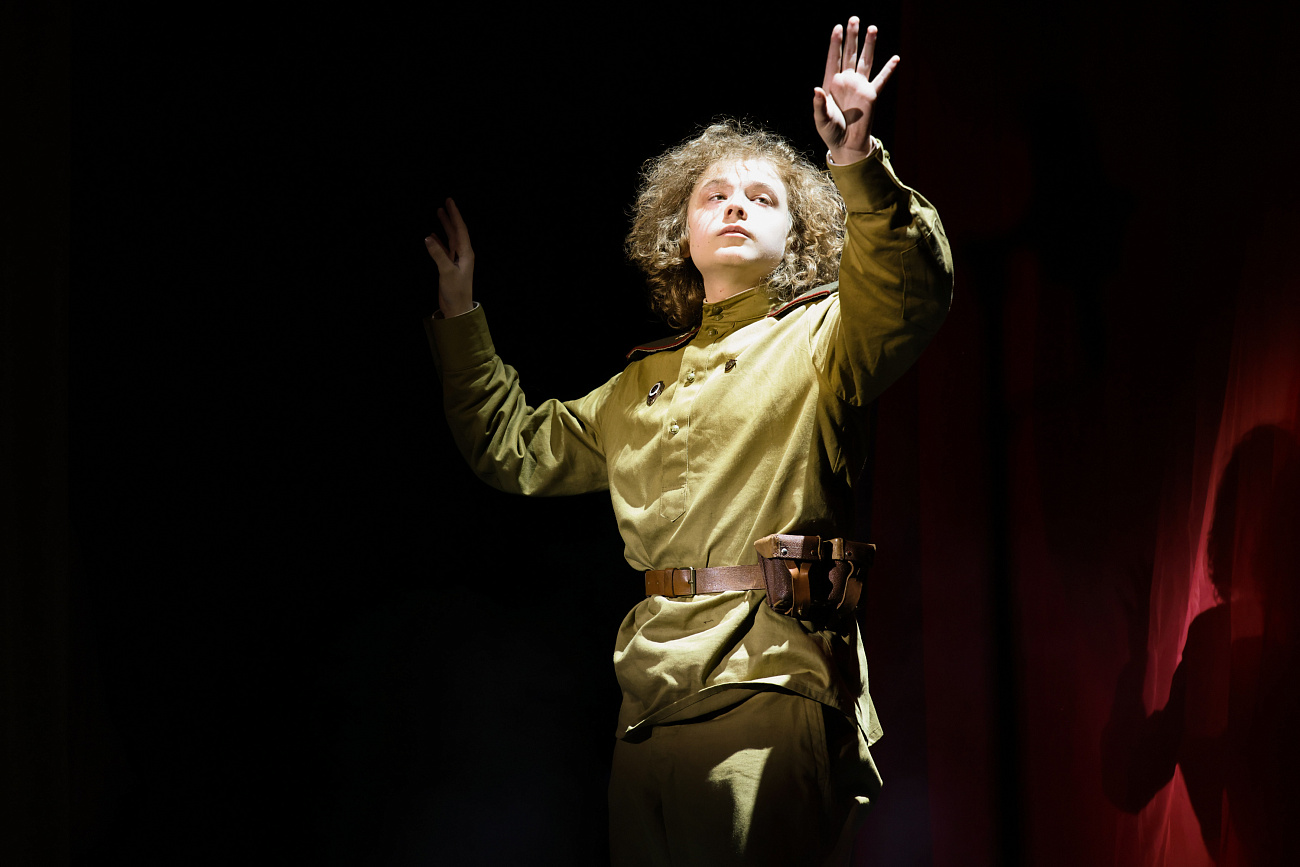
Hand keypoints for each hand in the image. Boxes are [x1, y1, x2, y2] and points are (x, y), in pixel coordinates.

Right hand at [425, 198, 474, 316]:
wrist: (457, 309)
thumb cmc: (456, 293)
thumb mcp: (446, 272)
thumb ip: (438, 254)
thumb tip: (428, 238)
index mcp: (466, 254)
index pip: (460, 229)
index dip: (455, 215)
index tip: (450, 202)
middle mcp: (463, 255)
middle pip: (457, 231)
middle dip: (451, 217)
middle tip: (446, 202)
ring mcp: (457, 260)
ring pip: (451, 238)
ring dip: (445, 226)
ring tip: (439, 213)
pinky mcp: (450, 267)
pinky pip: (445, 249)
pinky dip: (439, 241)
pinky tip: (432, 236)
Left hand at [813, 17, 899, 164]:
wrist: (846, 144)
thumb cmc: (830, 132)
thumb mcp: (820, 119)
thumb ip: (818, 105)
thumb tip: (815, 90)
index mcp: (830, 84)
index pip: (833, 59)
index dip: (835, 43)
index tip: (838, 27)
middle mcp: (846, 81)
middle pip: (849, 54)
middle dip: (852, 37)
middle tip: (854, 19)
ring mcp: (859, 86)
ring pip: (865, 61)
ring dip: (869, 45)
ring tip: (872, 28)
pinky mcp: (871, 95)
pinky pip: (881, 80)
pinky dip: (888, 70)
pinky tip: (895, 58)